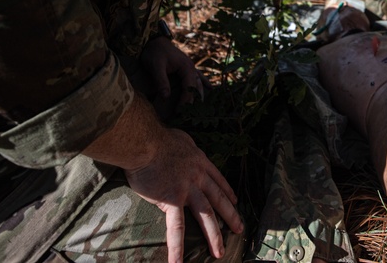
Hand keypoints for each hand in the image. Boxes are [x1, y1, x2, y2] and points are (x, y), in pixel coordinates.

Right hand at [124, 128, 242, 261]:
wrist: (147, 142)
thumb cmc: (158, 137)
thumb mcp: (181, 138)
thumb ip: (185, 147)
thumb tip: (182, 146)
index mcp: (200, 162)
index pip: (218, 180)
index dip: (227, 191)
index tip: (235, 201)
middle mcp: (199, 177)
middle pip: (218, 200)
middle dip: (231, 216)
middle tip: (240, 229)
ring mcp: (187, 190)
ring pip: (206, 216)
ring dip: (214, 235)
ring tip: (220, 252)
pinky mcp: (171, 201)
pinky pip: (176, 227)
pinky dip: (177, 247)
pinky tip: (178, 262)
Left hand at [140, 33, 210, 119]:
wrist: (153, 40)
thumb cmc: (154, 52)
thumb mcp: (156, 66)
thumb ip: (161, 81)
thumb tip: (166, 97)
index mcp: (186, 67)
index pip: (190, 87)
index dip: (186, 101)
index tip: (180, 112)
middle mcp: (191, 68)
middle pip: (197, 88)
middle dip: (194, 102)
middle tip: (189, 116)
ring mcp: (190, 67)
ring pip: (199, 84)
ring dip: (199, 96)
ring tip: (199, 109)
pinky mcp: (186, 68)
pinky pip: (198, 77)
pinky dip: (204, 83)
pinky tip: (210, 88)